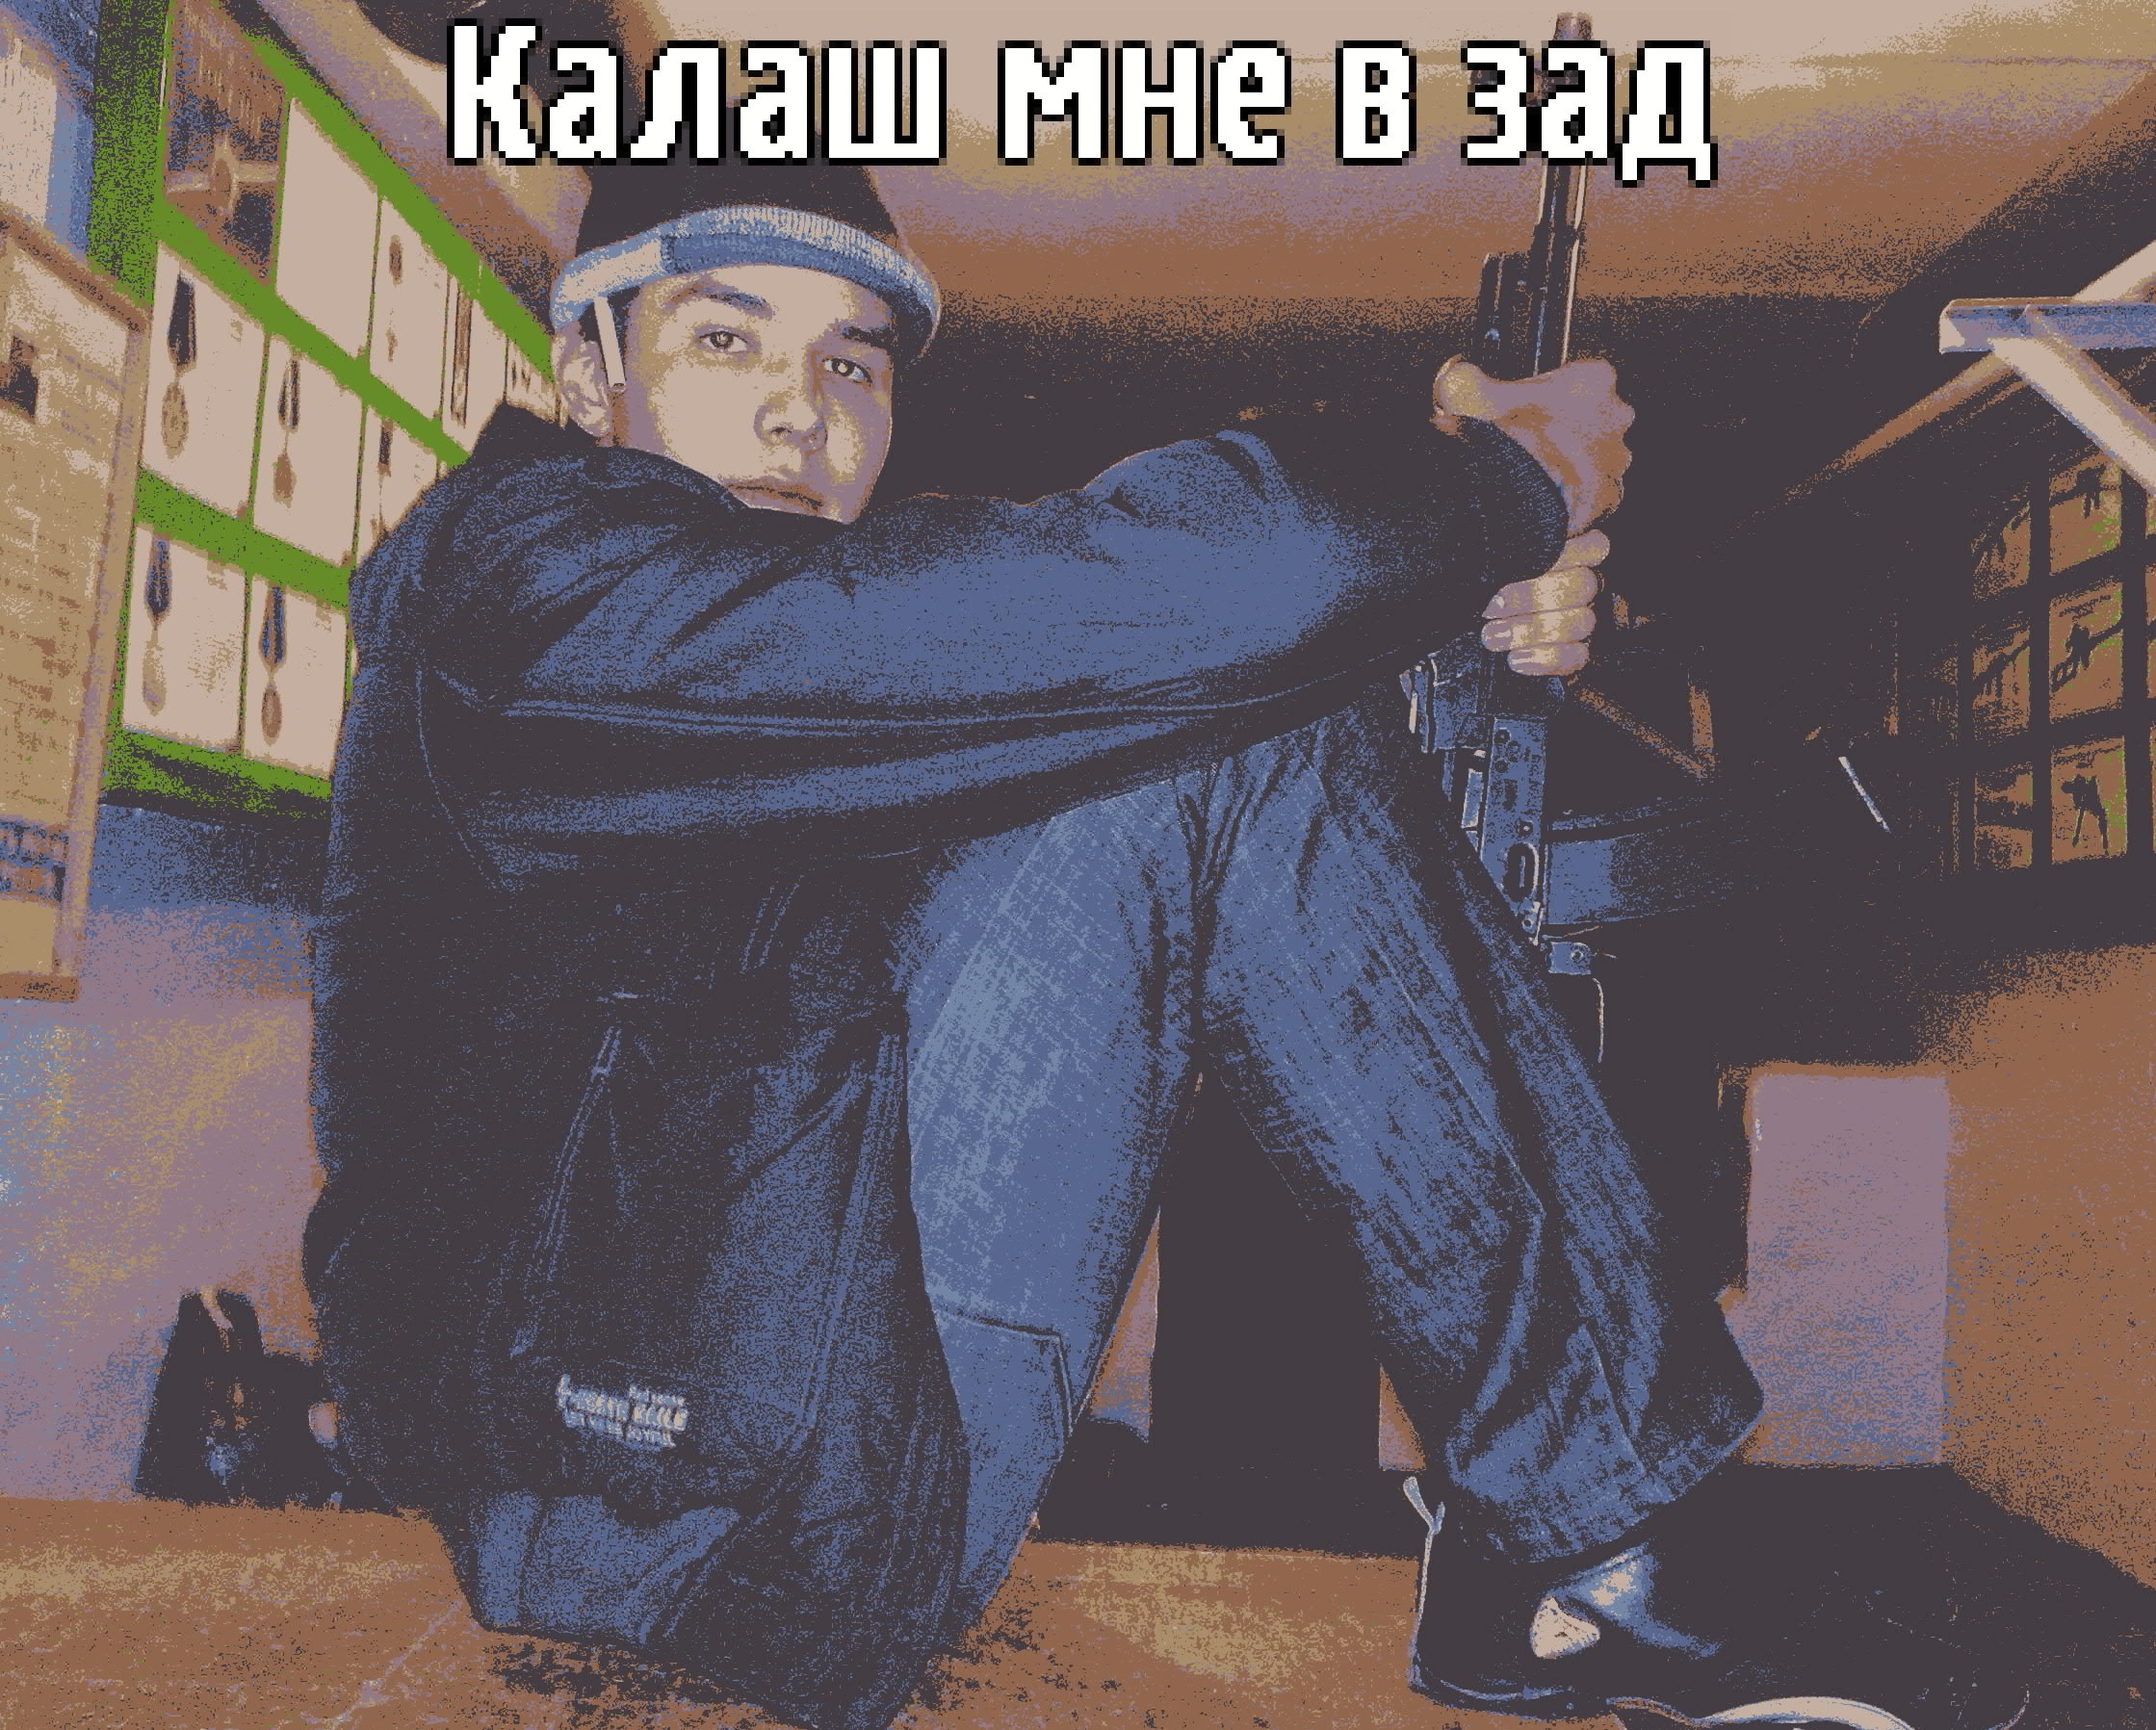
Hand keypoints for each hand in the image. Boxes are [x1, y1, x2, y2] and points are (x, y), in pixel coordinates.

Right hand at [1433, 356, 1633, 534]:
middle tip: (1536, 442)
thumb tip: (1458, 378)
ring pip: (1598, 457)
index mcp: (1593, 379)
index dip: (1553, 392)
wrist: (1520, 490)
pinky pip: (1595, 493)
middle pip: (1596, 416)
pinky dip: (1577, 496)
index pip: (1581, 377)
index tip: (1531, 406)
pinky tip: (1551, 497)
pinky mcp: (1612, 493)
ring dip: (1576, 463)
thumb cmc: (1508, 438)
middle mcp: (1615, 415)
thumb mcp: (1473, 393)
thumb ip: (1467, 379)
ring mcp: (1617, 456)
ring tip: (1540, 474)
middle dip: (1572, 428)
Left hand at [1479, 531, 1607, 675]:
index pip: (1595, 547)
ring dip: (1530, 631)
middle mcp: (1587, 585)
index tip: (1516, 561)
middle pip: (1582, 586)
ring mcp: (1585, 619)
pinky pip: (1577, 658)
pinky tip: (1516, 659)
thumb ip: (1525, 533)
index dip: (1563, 554)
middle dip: (1531, 597)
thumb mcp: (1504, 551)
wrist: (1480, 617)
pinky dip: (1545, 659)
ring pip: (1579, 623)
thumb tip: (1550, 525)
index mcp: (1577, 553)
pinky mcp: (1579, 652)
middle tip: (1492, 606)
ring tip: (1492, 635)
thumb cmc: (1492, 577)